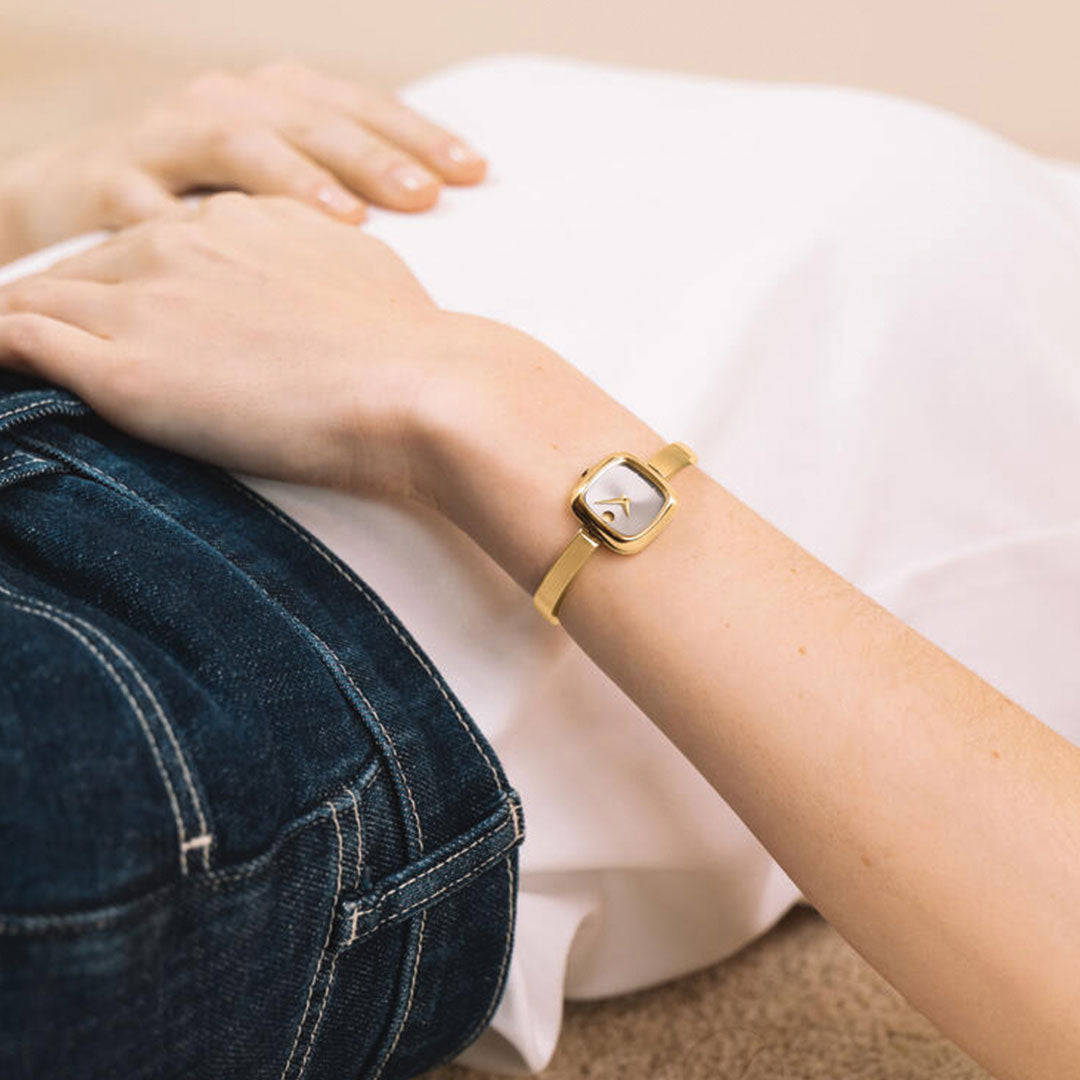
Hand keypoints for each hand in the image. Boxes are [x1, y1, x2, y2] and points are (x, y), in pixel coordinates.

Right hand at [0, 60, 485, 262]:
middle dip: (369, 155)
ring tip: (348, 217)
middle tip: (425, 194)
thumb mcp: (282, 190)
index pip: (359, 108)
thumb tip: (437, 227)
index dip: (416, 134)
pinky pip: (148, 198)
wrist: (83, 198)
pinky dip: (191, 219)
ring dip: (293, 176)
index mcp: (278, 100)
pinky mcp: (105, 181)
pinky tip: (233, 252)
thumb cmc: (211, 204)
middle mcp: (224, 103)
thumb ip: (347, 198)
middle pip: (308, 120)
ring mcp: (163, 137)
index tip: (474, 171)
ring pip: (234, 140)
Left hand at [0, 192, 499, 495]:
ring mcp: (148, 305)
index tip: (133, 319)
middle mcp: (180, 245)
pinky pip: (23, 341)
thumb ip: (311, 265)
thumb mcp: (358, 274)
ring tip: (14, 354)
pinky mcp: (127, 370)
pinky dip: (4, 350)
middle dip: (68, 302)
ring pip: (39, 299)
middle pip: (87, 268)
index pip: (152, 245)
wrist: (418, 385)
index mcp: (238, 222)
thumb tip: (305, 290)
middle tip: (50, 341)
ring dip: (23, 325)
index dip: (134, 286)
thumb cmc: (410, 343)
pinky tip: (3, 366)